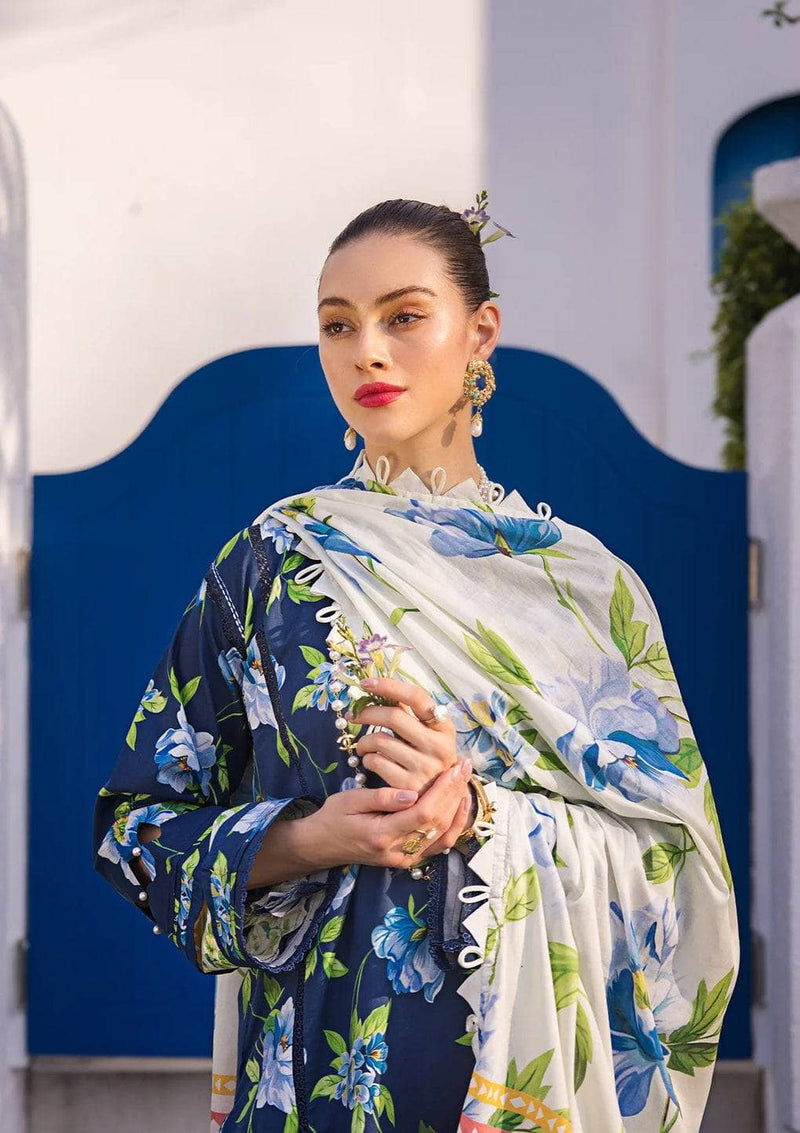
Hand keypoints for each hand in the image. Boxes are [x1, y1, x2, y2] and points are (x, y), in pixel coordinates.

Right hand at [306, 757, 473, 870]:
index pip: (423, 814)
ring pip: (443, 836)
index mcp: (381, 835)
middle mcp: (397, 852)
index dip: (442, 791)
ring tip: (465, 780)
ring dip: (458, 807)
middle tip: (465, 766)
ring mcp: (404, 859)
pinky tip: (459, 804)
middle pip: (437, 824)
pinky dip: (453, 824)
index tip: (453, 767)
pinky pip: (438, 844)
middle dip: (455, 793)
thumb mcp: (350, 800)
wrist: (322, 845)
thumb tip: (411, 793)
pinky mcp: (409, 859)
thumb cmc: (334, 817)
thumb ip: (381, 798)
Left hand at [347, 675, 463, 795]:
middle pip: (393, 716)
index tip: (365, 683)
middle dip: (367, 713)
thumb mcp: (429, 733)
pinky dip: (367, 758)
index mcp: (444, 726)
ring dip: (364, 740)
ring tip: (362, 744)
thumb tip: (376, 690)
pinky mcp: (408, 786)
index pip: (416, 697)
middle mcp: (438, 746)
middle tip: (354, 715)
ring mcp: (424, 767)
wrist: (441, 795)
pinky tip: (370, 760)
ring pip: (380, 741)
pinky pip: (376, 763)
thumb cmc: (428, 756)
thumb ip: (410, 714)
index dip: (389, 686)